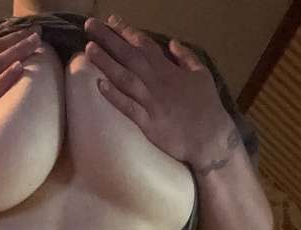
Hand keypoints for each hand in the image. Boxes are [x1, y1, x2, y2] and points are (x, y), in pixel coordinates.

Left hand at [83, 15, 230, 166]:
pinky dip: (115, 96)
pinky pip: (129, 107)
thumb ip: (186, 56)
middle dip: (108, 39)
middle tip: (89, 26)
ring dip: (106, 62)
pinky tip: (100, 85)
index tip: (110, 20)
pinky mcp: (148, 123)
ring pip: (125, 78)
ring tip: (89, 49)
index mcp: (168, 69)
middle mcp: (157, 82)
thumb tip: (172, 42)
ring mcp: (152, 102)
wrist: (211, 138)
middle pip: (129, 56)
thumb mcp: (202, 74)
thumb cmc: (207, 107)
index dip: (126, 31)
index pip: (144, 44)